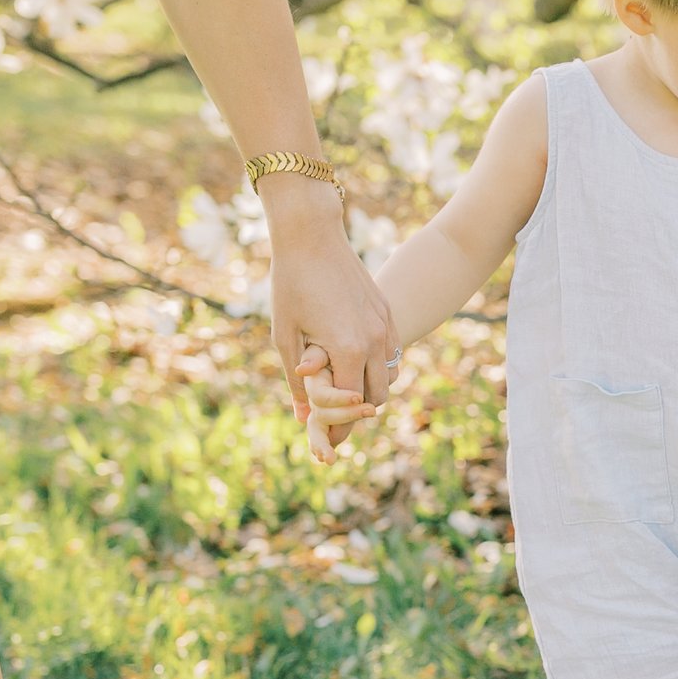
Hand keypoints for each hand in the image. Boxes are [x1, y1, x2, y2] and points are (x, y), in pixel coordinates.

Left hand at [264, 184, 394, 445]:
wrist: (312, 236)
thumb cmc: (291, 284)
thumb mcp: (285, 335)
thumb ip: (298, 379)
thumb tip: (304, 415)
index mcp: (346, 350)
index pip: (349, 406)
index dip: (338, 428)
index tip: (327, 442)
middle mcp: (373, 342)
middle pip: (376, 400)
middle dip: (357, 415)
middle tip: (335, 419)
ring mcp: (385, 327)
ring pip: (389, 379)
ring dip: (370, 392)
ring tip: (346, 393)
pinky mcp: (387, 314)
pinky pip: (392, 355)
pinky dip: (378, 369)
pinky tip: (357, 366)